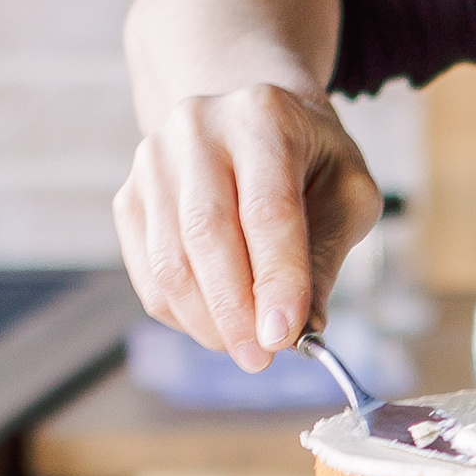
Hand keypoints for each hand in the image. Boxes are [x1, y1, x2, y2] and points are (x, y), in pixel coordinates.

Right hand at [114, 83, 380, 372]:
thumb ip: (326, 256)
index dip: (276, 281)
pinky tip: (217, 322)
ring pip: (170, 262)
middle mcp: (197, 129)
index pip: (267, 210)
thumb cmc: (311, 163)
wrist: (252, 123)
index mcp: (262, 117)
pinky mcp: (129, 197)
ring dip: (208, 321)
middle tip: (261, 359)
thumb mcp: (346, 194)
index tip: (286, 338)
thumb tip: (303, 329)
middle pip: (206, 235)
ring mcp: (153, 162)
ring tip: (246, 346)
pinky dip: (182, 314)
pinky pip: (148, 275)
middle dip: (236, 311)